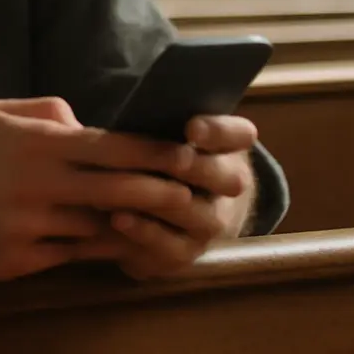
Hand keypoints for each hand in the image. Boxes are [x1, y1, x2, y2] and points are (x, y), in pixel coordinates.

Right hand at [0, 97, 197, 282]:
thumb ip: (47, 110)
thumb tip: (88, 123)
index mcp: (34, 144)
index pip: (108, 146)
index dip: (152, 152)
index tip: (186, 153)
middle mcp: (34, 184)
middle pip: (116, 191)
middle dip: (159, 192)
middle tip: (190, 192)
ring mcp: (27, 226)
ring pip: (99, 228)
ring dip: (131, 225)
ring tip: (161, 219)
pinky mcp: (19, 260)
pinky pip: (73, 256)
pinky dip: (99, 249)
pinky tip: (118, 243)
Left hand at [76, 114, 258, 280]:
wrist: (169, 201)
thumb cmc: (157, 149)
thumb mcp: (161, 125)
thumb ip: (153, 111)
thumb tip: (116, 101)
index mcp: (227, 145)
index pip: (237, 134)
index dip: (218, 131)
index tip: (191, 127)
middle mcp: (228, 186)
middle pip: (226, 178)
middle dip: (196, 169)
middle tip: (171, 160)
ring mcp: (209, 223)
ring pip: (198, 216)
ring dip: (164, 204)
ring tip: (127, 196)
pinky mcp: (184, 253)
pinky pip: (169, 248)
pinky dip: (143, 235)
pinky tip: (115, 221)